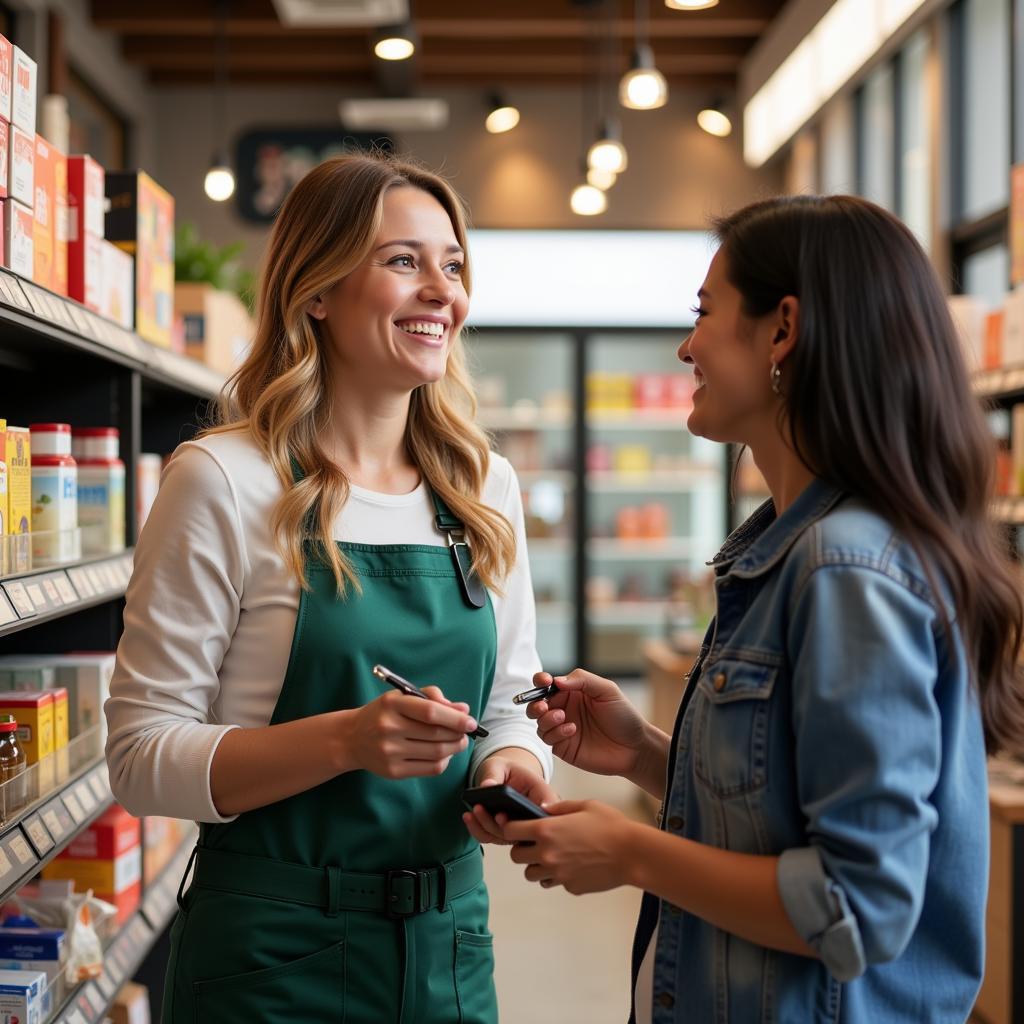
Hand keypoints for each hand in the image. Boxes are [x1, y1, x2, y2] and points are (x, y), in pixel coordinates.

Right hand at [345, 686, 475, 778]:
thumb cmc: (384, 713)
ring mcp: (390, 752)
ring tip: (457, 742)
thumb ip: (433, 698)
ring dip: (455, 748)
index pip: (431, 712)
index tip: (471, 721)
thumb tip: (464, 710)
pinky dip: (444, 761)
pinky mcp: (393, 772)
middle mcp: (389, 728)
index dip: (456, 718)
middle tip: (466, 732)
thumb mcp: (402, 696)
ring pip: (437, 753)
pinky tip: (443, 754)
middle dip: (459, 734)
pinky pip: (430, 769)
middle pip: (437, 735)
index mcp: (392, 704)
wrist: (352, 738)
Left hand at [462, 754, 558, 846]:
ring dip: (487, 828)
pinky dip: (479, 831)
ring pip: (508, 838)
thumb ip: (495, 773)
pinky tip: (469, 818)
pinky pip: (494, 839)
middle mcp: (535, 815)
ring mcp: (523, 829)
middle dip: (500, 825)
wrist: (502, 776)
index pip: (546, 813)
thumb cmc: (506, 770)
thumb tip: (487, 785)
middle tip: (480, 809)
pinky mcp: (508, 835)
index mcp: (542, 795)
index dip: (530, 820)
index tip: (504, 815)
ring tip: (472, 812)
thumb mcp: (500, 765)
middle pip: (525, 831)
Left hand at [503, 799, 634, 894]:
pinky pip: (553, 883)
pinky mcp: (569, 887)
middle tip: (535, 842)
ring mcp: (557, 874)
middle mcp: (547, 854)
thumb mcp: (583, 805)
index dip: (509, 827)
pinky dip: (557, 876)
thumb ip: (558, 807)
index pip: (509, 831)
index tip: (514, 825)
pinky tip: (572, 865)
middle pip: (515, 856)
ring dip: (536, 865)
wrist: (632, 853)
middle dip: (522, 848)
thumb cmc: (610, 826)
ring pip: (531, 874)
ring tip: (553, 855)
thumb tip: (542, 809)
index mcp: (546, 830)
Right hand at [526, 669, 649, 778]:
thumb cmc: (624, 716)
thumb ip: (582, 680)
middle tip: (544, 706)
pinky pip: (548, 738)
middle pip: (536, 704)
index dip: (540, 681)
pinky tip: (572, 730)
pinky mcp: (563, 747)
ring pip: (539, 722)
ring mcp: (562, 729)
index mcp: (572, 693)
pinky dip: (556, 732)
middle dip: (534, 703)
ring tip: (563, 717)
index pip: (548, 684)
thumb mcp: (607, 690)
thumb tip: (556, 680)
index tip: (543, 681)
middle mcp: (564, 709)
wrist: (635, 747)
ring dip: (546, 718)